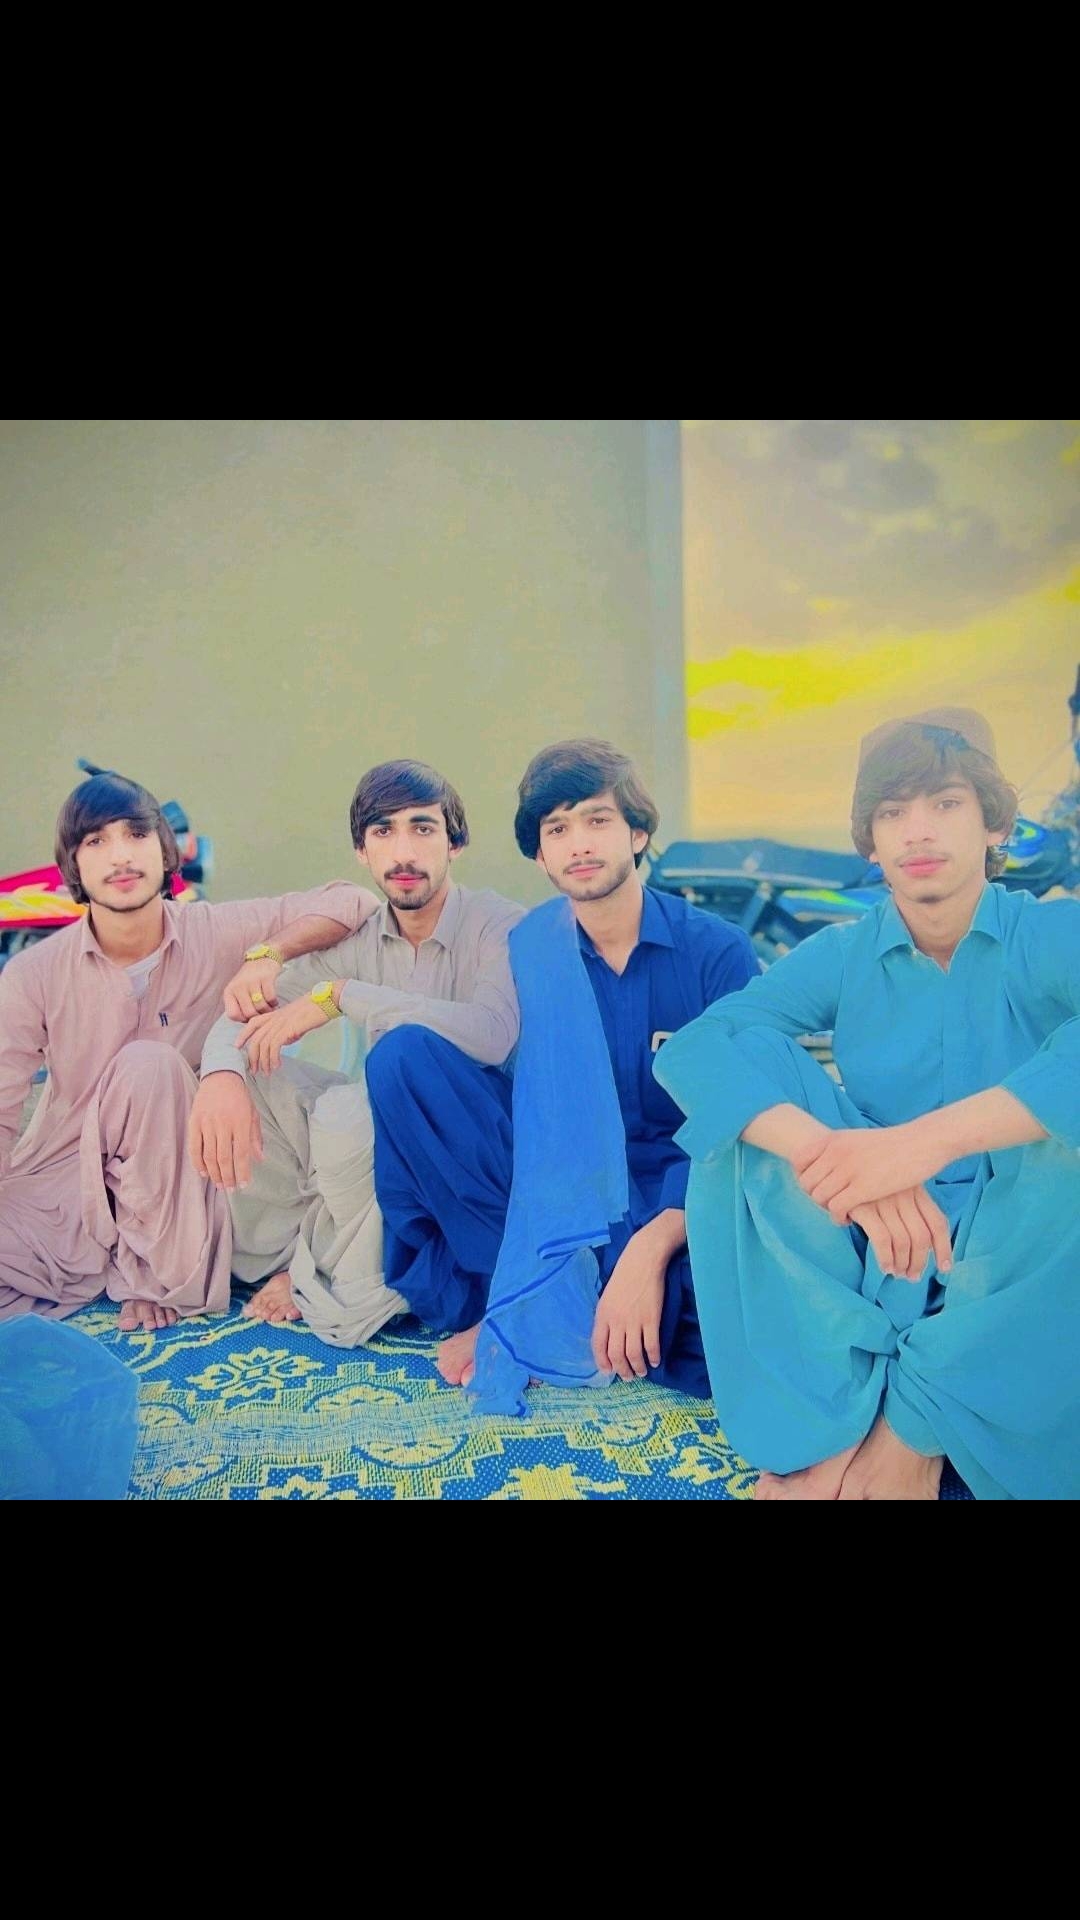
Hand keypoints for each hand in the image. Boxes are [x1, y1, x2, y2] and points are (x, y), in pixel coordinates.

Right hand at [189, 1073, 263, 1190]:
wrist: (220, 1077)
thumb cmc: (240, 1097)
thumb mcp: (253, 1114)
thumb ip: (255, 1137)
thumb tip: (259, 1159)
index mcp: (241, 1122)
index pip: (241, 1153)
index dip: (242, 1171)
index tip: (244, 1184)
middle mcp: (223, 1123)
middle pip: (224, 1157)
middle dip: (228, 1176)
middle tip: (230, 1188)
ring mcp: (207, 1123)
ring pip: (209, 1155)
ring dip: (214, 1173)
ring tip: (219, 1183)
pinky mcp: (194, 1122)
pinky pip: (194, 1147)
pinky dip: (198, 1162)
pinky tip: (203, 1172)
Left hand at [223, 958, 282, 1020]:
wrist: (263, 959)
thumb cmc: (250, 981)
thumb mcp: (238, 991)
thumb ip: (239, 1007)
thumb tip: (247, 1025)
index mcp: (229, 992)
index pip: (233, 1015)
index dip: (242, 1020)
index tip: (250, 1017)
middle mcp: (238, 986)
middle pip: (249, 1013)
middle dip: (258, 1017)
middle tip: (263, 1014)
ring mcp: (252, 981)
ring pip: (261, 1007)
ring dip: (268, 1011)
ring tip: (270, 1008)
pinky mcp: (265, 977)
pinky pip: (271, 998)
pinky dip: (274, 1003)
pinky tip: (274, 1001)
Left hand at [235, 996, 329, 1072]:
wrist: (325, 1002)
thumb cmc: (314, 1011)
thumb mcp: (296, 1022)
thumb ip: (287, 1031)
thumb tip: (284, 1043)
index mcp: (275, 1015)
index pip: (253, 1023)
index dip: (243, 1034)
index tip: (237, 1046)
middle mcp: (274, 1018)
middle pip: (255, 1039)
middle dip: (252, 1057)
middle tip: (254, 1070)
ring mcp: (280, 1023)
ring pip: (263, 1044)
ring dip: (263, 1061)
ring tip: (267, 1072)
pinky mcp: (288, 1028)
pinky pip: (274, 1046)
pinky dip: (273, 1058)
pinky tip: (277, 1066)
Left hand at [592, 1229, 668, 1381]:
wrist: (642, 1260)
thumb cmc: (624, 1276)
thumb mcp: (607, 1296)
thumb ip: (607, 1317)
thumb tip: (609, 1337)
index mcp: (602, 1315)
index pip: (598, 1346)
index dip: (603, 1362)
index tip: (608, 1371)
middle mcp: (616, 1321)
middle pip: (616, 1354)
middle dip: (622, 1370)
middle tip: (628, 1377)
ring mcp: (634, 1321)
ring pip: (634, 1354)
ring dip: (638, 1367)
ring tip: (642, 1372)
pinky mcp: (651, 1319)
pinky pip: (652, 1345)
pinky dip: (654, 1356)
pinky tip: (655, 1360)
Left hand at [794, 1125, 938, 1222]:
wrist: (922, 1141)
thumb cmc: (893, 1143)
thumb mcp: (858, 1138)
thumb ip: (839, 1149)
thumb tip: (824, 1165)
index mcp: (833, 1139)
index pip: (798, 1161)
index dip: (802, 1178)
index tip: (815, 1187)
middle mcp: (836, 1152)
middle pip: (806, 1184)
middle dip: (815, 1197)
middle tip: (830, 1203)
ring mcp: (849, 1169)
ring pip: (819, 1198)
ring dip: (827, 1209)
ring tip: (841, 1212)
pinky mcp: (863, 1188)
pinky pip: (836, 1208)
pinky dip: (839, 1218)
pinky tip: (850, 1219)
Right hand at [849, 1185, 952, 1281]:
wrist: (828, 1160)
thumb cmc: (862, 1177)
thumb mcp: (892, 1184)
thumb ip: (907, 1203)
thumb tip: (920, 1242)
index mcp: (915, 1188)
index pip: (938, 1223)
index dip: (944, 1249)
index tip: (944, 1268)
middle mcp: (903, 1193)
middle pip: (922, 1236)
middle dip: (920, 1262)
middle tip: (913, 1277)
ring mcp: (884, 1199)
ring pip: (904, 1241)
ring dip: (903, 1264)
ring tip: (898, 1274)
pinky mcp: (864, 1206)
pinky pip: (882, 1240)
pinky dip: (886, 1258)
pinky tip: (884, 1266)